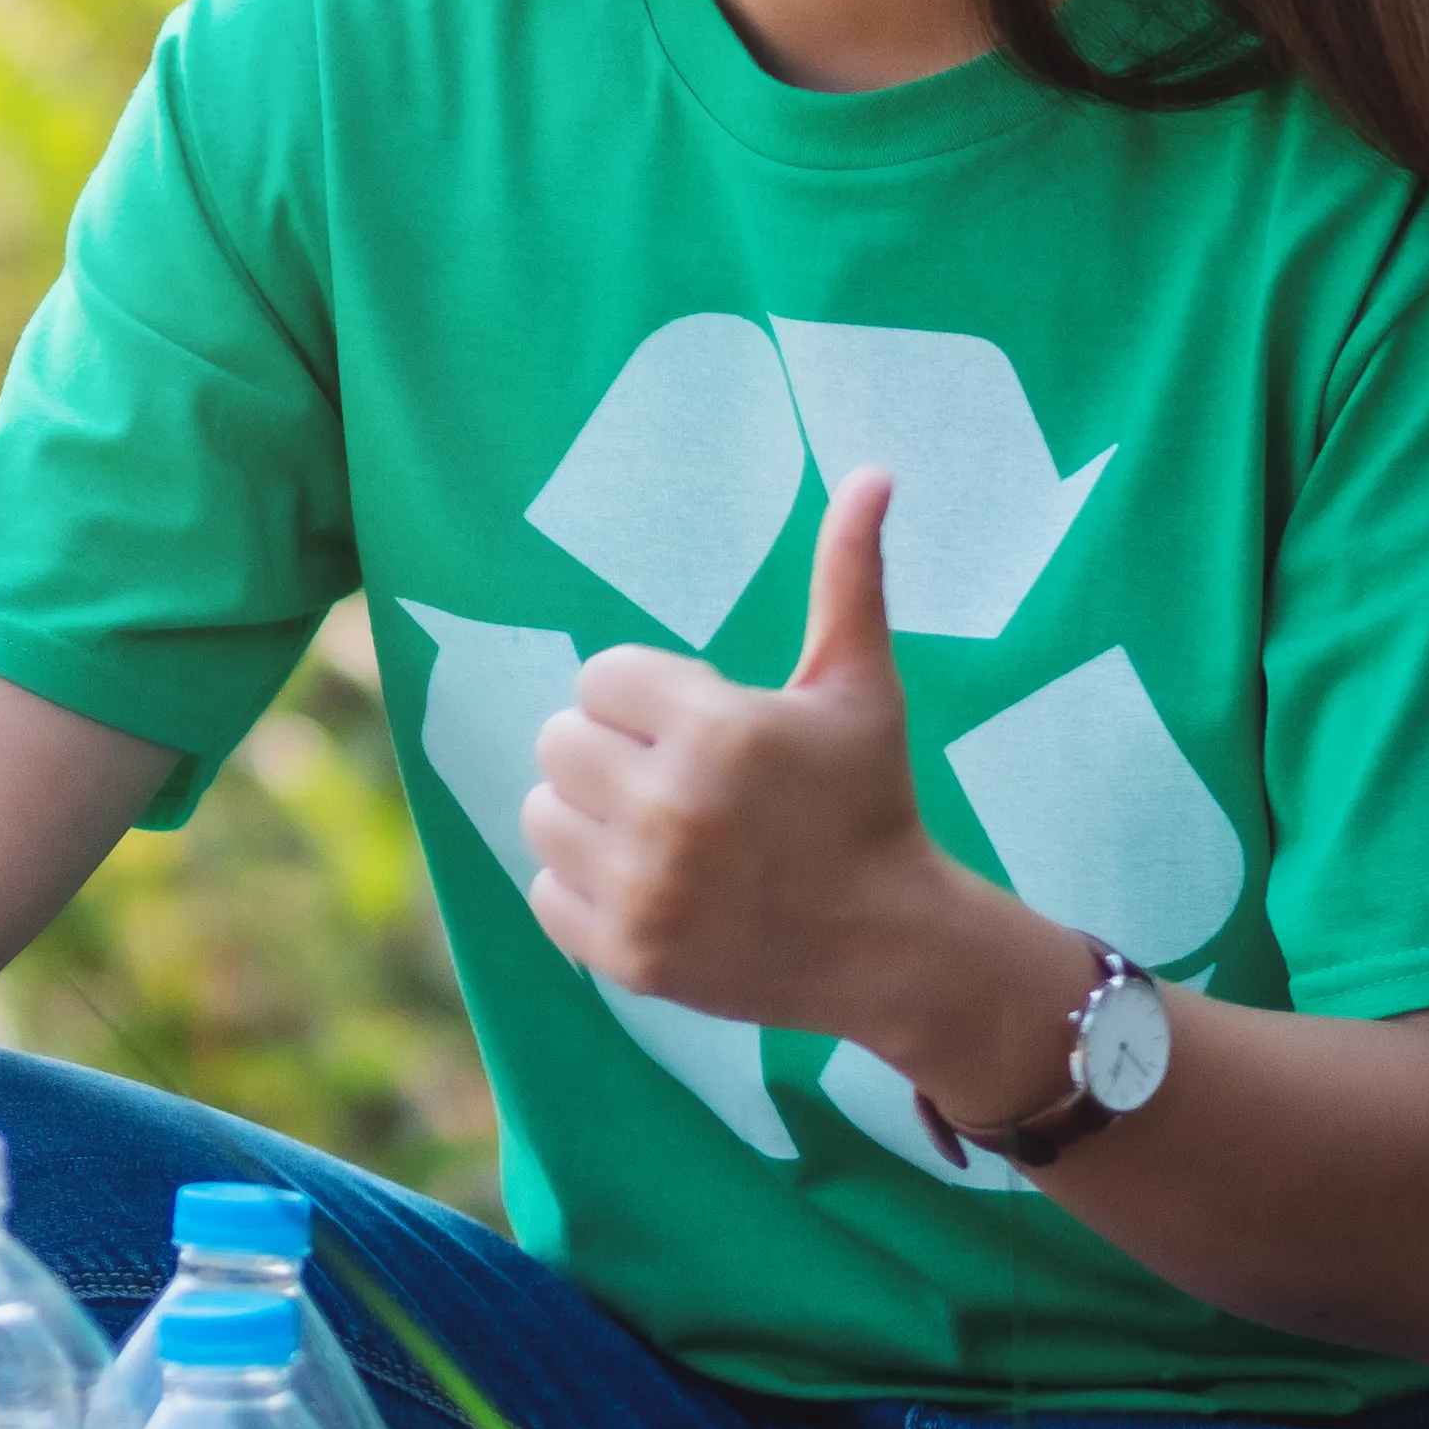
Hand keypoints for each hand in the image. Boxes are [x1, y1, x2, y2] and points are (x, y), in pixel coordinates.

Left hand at [521, 470, 979, 1038]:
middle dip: (610, 751)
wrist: (889, 946)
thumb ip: (848, 578)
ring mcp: (643, 888)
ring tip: (653, 829)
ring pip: (539, 813)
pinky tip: (648, 885)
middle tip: (671, 779)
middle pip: (557, 741)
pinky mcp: (625, 956)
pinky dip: (582, 888)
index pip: (599, 678)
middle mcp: (670, 807)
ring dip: (585, 816)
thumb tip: (873, 472)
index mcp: (717, 729)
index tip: (696, 727)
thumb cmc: (868, 802)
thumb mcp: (861, 686)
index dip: (645, 698)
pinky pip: (544, 892)